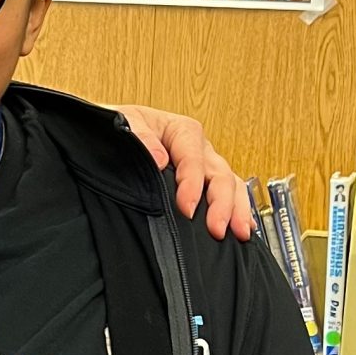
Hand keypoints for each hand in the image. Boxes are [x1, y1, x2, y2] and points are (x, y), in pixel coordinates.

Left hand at [116, 105, 253, 240]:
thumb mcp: (123, 122)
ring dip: (237, 209)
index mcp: (182, 131)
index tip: (186, 208)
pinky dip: (237, 210)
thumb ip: (140, 137)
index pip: (194, 158)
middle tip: (217, 228)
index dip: (193, 184)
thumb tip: (159, 158)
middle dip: (221, 203)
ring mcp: (205, 165)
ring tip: (240, 232)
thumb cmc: (121, 127)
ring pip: (230, 184)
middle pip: (219, 173)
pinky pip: (229, 193)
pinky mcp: (205, 181)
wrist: (111, 132)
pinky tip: (243, 228)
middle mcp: (199, 148)